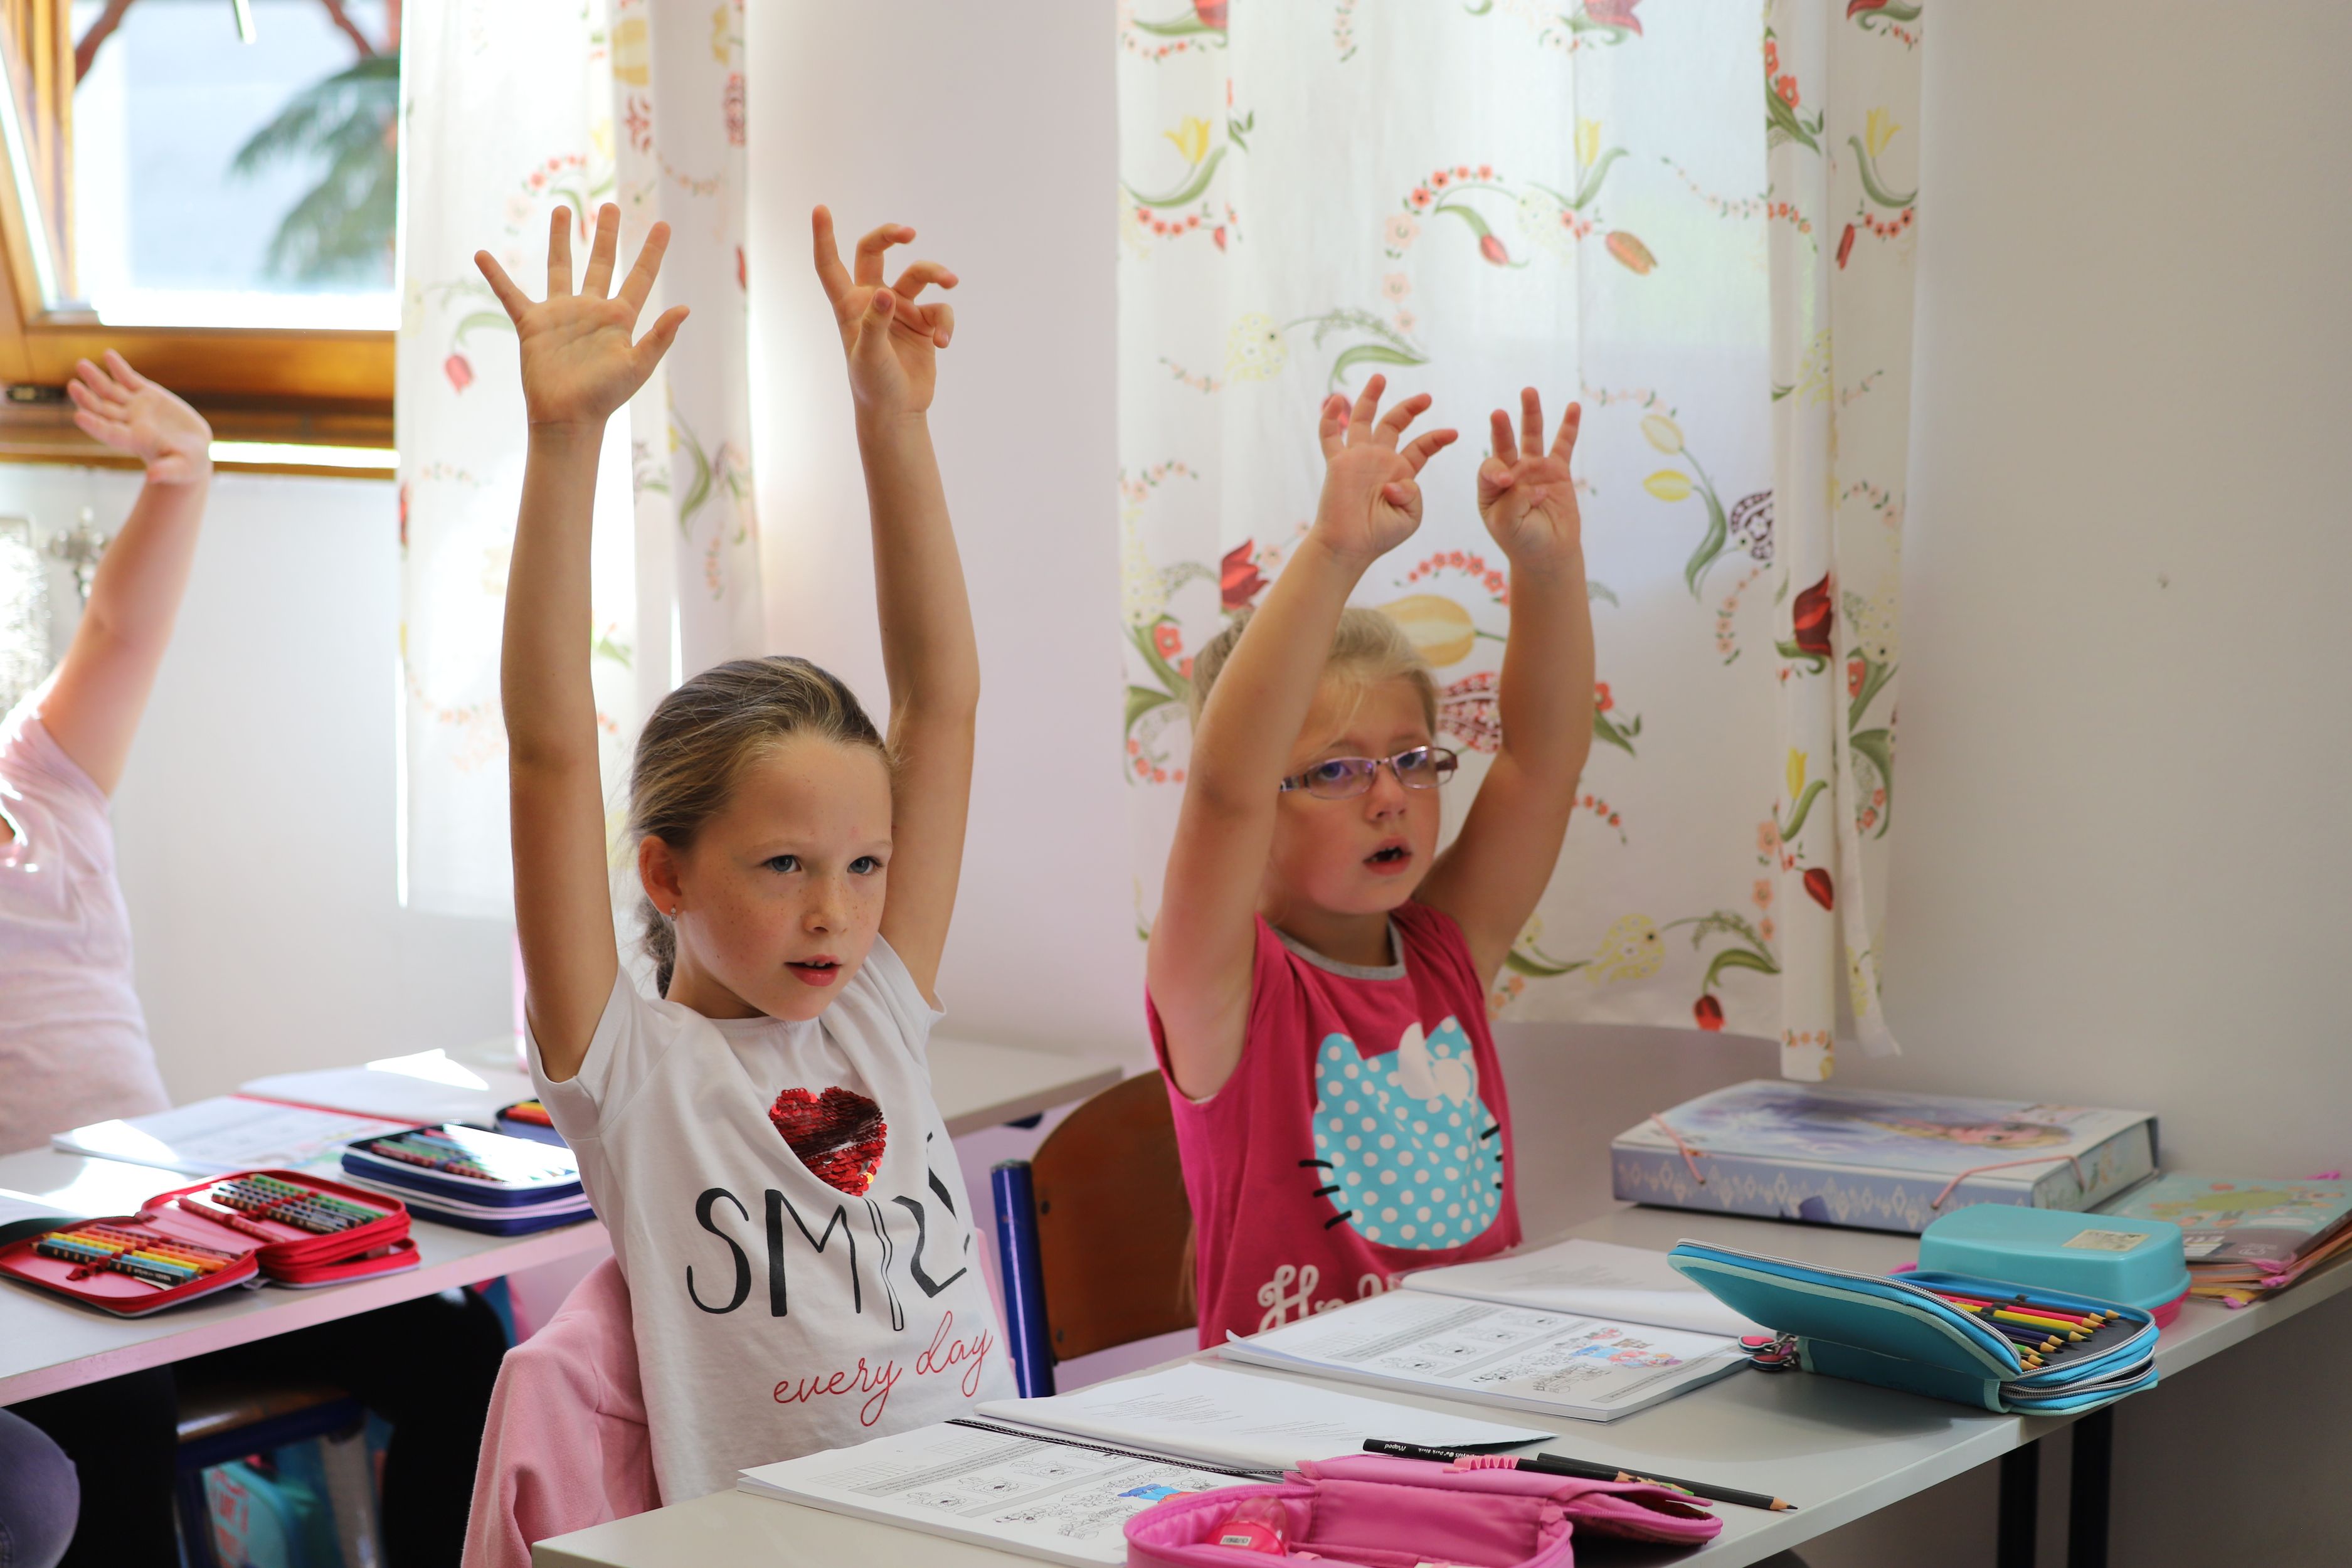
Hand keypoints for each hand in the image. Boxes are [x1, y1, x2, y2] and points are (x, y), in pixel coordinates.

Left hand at [68, 353, 210, 483]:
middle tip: (72, 386)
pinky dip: (119, 368)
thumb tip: (152, 477)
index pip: (109, 432)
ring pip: (111, 391)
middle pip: (102, 409)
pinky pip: (129, 379)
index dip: (94, 425)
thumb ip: (166, 471)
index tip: (78, 416)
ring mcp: (136, 406)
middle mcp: (129, 422)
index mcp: (134, 440)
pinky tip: (108, 355)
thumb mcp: (180, 469)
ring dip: (95, 378)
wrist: (191, 451)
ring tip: (81, 364)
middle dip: (87, 398)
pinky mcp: (147, 395)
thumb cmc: (186, 466)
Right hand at [476, 204, 687, 432]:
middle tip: (610, 206)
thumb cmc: (604, 397)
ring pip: (560, 268)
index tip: (664, 225)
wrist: (567, 418)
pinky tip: (482, 254)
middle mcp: (591, 310)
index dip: (652, 251)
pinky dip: (496, 276)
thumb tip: (685, 309)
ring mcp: (561, 314)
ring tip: (563, 210)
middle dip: (606, 234)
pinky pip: (511, 294)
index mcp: (619, 318)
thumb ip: (660, 337)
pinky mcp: (532, 325)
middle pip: (601, 262)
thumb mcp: (638, 366)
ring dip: (560, 239)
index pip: (640, 276)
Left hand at [812, 206, 957, 417]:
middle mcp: (874, 300)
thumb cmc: (873, 385)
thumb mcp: (869, 356)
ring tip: (951, 282)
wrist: (898, 412)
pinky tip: (944, 343)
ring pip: (918, 275)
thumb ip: (876, 323)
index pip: (830, 264)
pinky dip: (946, 323)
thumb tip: (888, 292)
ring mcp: (900, 309)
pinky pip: (940, 310)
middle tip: (909, 233)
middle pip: (875, 252)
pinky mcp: (924, 323)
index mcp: (849, 305)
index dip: (824, 236)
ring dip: (936, 273)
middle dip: (891, 236)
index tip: (820, 209)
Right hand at [1310, 374, 1456, 566]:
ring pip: (1363, 420)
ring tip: (1380, 377)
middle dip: (1410, 408)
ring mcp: (1358, 458)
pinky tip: (1337, 400)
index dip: (1436, 438)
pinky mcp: (1338, 463)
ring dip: (1371, 398)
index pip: (1421, 447)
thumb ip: (1412, 494)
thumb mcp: (1410, 517)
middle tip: (1427, 397)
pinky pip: (1330, 435)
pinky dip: (1331, 417)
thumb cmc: (1379, 536)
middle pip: (1394, 424)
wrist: (1349, 547)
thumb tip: (1394, 481)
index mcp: (1401, 472)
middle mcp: (1379, 460)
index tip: (1454, 433)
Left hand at [1477, 388, 1583, 568]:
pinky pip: (1563, 445)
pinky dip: (1569, 426)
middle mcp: (1510, 473)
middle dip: (1501, 429)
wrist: (1548, 554)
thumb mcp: (1507, 524)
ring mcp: (1534, 469)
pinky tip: (1573, 407)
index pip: (1490, 469)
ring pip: (1531, 437)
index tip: (1508, 481)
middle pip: (1504, 445)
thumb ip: (1513, 501)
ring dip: (1530, 414)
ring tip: (1528, 391)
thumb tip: (1537, 484)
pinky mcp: (1557, 471)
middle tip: (1497, 414)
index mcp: (1490, 488)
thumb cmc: (1522, 541)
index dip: (1497, 471)